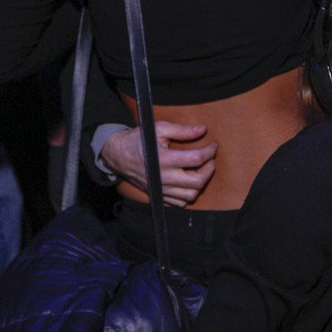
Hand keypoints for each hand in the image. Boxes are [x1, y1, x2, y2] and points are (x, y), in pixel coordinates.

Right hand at [100, 122, 216, 206]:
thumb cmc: (140, 139)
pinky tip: (188, 181)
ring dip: (200, 183)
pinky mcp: (158, 195)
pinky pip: (179, 203)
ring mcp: (161, 189)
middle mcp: (164, 178)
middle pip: (198, 182)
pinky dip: (188, 194)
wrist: (118, 155)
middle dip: (209, 170)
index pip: (197, 159)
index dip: (210, 152)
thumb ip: (182, 130)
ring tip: (200, 170)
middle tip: (210, 159)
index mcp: (165, 159)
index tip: (213, 146)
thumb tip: (203, 130)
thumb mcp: (159, 128)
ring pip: (190, 195)